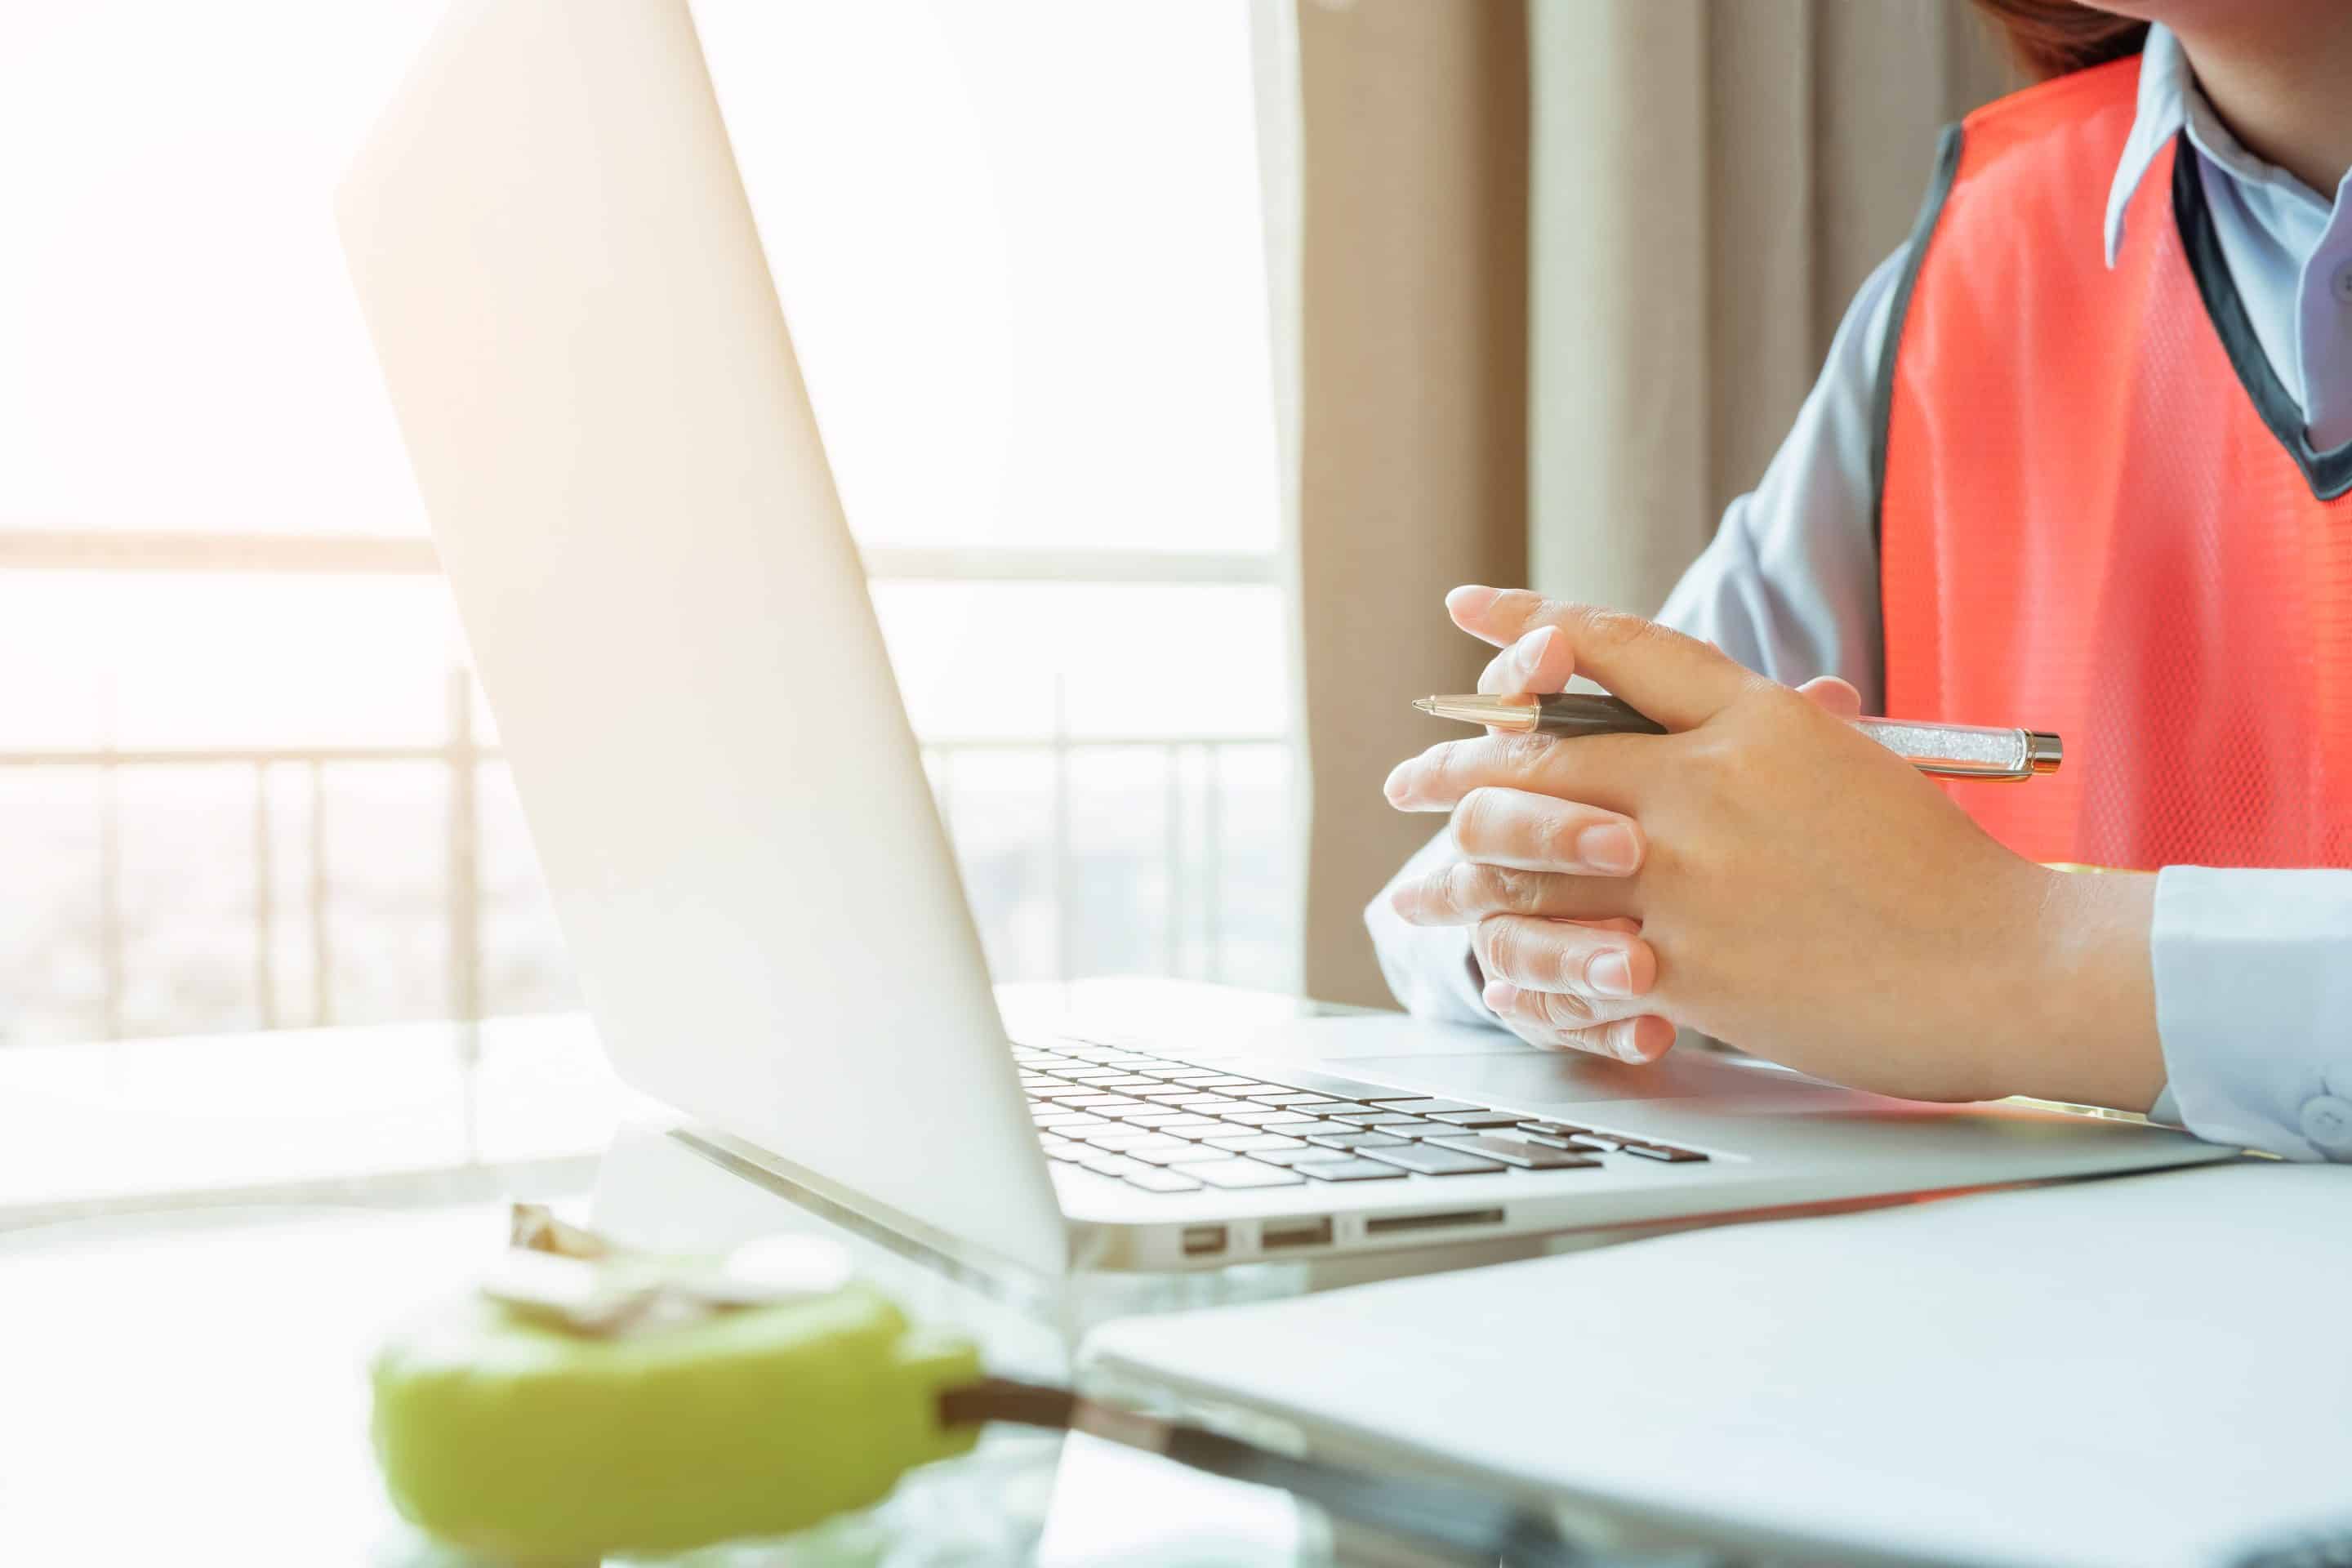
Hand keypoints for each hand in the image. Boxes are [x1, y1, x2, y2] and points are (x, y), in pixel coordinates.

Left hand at [1384, 588, 2164, 1108]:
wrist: (2008, 966)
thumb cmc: (1941, 873)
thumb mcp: (1849, 769)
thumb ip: (1757, 740)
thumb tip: (1680, 726)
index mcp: (1755, 717)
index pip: (1618, 643)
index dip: (1529, 621)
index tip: (1466, 609)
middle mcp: (1707, 783)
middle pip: (1539, 753)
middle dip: (1454, 767)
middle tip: (1407, 781)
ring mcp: (1687, 876)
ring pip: (1528, 855)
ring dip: (1460, 872)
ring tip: (1421, 890)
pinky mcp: (1683, 966)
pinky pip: (1565, 954)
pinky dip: (1519, 960)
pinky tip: (1488, 967)